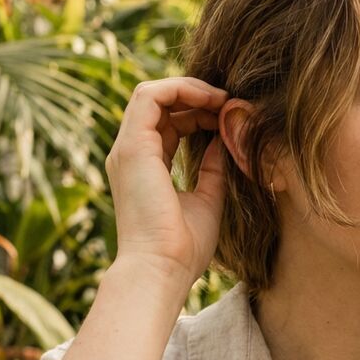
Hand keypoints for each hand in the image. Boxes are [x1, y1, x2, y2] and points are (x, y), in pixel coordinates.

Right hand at [105, 77, 229, 286]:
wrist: (162, 270)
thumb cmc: (184, 248)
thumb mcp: (208, 200)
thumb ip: (213, 169)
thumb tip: (224, 142)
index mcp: (145, 168)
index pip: (168, 124)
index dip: (199, 113)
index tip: (231, 117)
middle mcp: (131, 154)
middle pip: (160, 105)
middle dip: (197, 97)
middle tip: (232, 103)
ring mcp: (128, 149)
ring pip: (152, 94)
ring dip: (190, 89)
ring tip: (223, 98)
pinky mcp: (132, 146)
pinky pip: (150, 97)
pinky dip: (181, 90)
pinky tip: (212, 101)